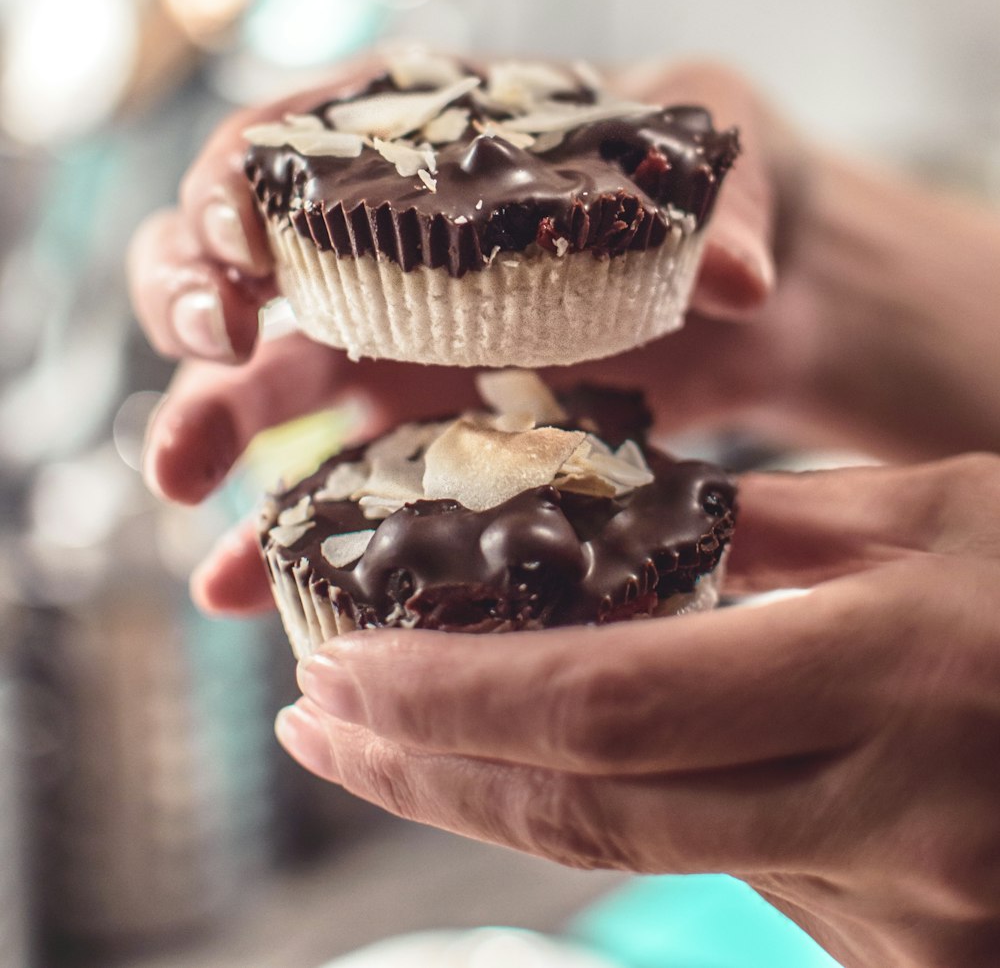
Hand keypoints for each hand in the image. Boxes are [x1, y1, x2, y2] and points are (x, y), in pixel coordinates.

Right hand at [129, 56, 782, 610]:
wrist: (745, 289)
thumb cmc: (711, 183)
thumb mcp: (720, 146)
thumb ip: (721, 200)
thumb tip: (736, 282)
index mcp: (428, 137)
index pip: (294, 136)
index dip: (241, 177)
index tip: (246, 238)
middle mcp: (385, 238)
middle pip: (240, 254)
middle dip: (188, 288)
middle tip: (209, 340)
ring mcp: (393, 340)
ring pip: (261, 370)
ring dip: (202, 416)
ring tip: (177, 478)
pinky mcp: (421, 430)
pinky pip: (328, 475)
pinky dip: (273, 530)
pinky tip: (232, 584)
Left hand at [276, 454, 999, 967]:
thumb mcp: (948, 519)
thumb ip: (780, 524)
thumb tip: (619, 517)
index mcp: (904, 671)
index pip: (618, 700)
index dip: (456, 694)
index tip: (333, 667)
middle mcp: (902, 814)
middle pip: (598, 809)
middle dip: (427, 769)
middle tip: (316, 715)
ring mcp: (915, 913)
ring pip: (646, 859)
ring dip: (499, 800)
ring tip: (395, 737)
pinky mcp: (917, 957)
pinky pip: (732, 883)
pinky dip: (621, 821)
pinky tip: (559, 769)